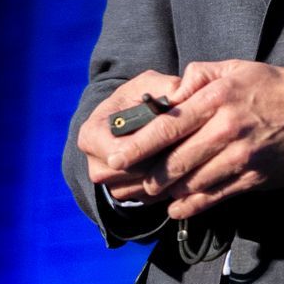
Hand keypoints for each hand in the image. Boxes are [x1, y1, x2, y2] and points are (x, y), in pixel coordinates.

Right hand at [80, 71, 187, 204]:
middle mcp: (95, 165)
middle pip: (136, 172)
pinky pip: (152, 197)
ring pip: (146, 187)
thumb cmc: (139, 100)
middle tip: (192, 143)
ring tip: (188, 152)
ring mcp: (109, 186)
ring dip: (169, 172)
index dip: (151, 143)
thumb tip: (183, 94)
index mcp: (91, 136)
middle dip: (165, 158)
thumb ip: (166, 86)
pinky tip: (181, 165)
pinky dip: (168, 184)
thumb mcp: (149, 85)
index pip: (120, 151)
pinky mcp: (126, 197)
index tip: (178, 133)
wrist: (130, 122)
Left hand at [81, 58, 283, 220]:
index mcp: (217, 99)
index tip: (113, 156)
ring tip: (147, 193)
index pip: (167, 126)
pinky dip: (189, 205)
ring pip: (189, 183)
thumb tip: (167, 95)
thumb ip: (197, 76)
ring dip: (164, 192)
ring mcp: (239, 158)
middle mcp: (226, 130)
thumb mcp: (235, 68)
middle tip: (123, 183)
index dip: (136, 145)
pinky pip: (212, 198)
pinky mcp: (251, 179)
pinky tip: (175, 206)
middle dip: (144, 176)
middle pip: (173, 161)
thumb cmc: (271, 88)